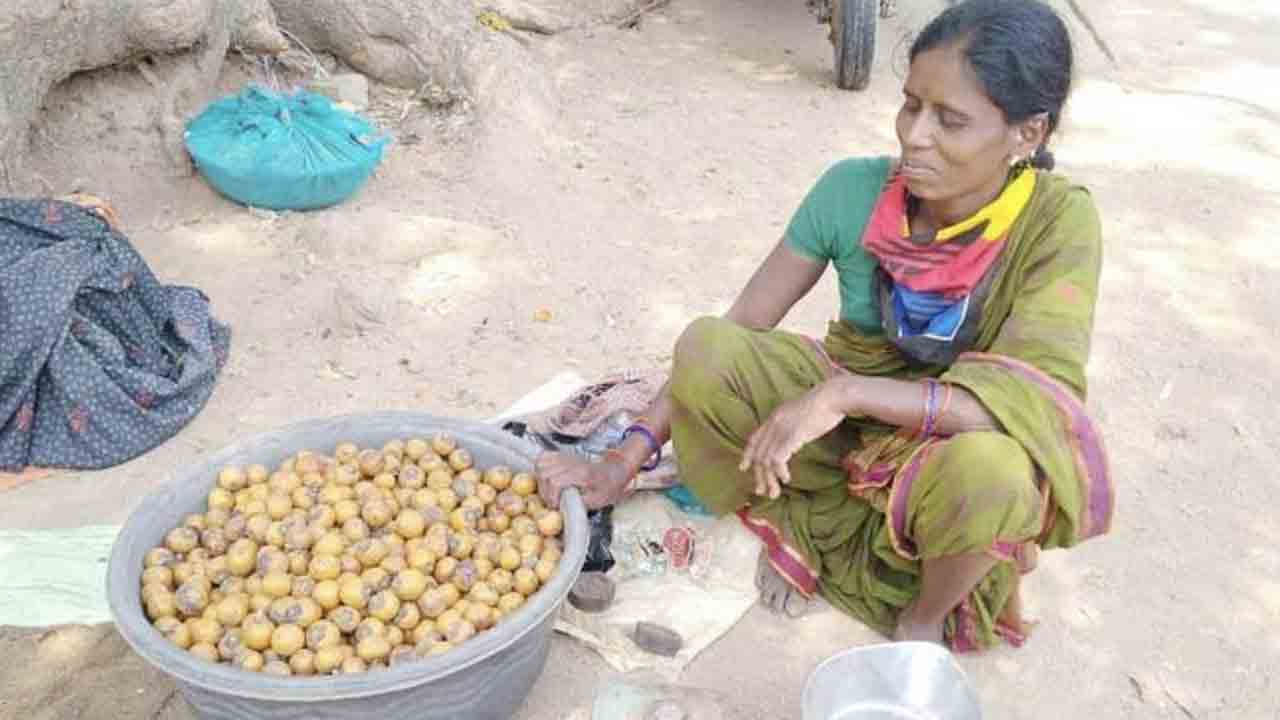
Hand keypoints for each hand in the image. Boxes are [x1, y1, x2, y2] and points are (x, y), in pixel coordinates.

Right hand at [535, 451, 631, 509]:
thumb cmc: (608, 487)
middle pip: (544, 473)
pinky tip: (547, 479)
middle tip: (552, 501)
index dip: (551, 496)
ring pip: (541, 464)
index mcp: (582, 473)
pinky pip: (544, 457)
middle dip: (544, 491)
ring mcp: (567, 457)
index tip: (555, 505)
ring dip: (541, 481)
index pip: (555, 481)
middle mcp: (572, 462)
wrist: (616, 472)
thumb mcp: (597, 501)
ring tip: (549, 492)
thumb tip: (561, 507)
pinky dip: (540, 468)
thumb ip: (578, 504)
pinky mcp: (564, 455)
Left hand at [739, 381, 846, 499]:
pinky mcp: (793, 435)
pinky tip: (785, 479)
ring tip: (774, 493)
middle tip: (761, 491)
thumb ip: (792, 427)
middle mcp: (774, 423)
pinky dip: (779, 471)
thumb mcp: (801, 415)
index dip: (747, 454)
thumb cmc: (824, 405)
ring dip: (769, 479)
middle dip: (759, 475)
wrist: (833, 396)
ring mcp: (783, 429)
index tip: (743, 468)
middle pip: (759, 453)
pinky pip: (779, 457)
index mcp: (774, 417)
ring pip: (767, 459)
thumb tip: (793, 443)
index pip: (754, 439)